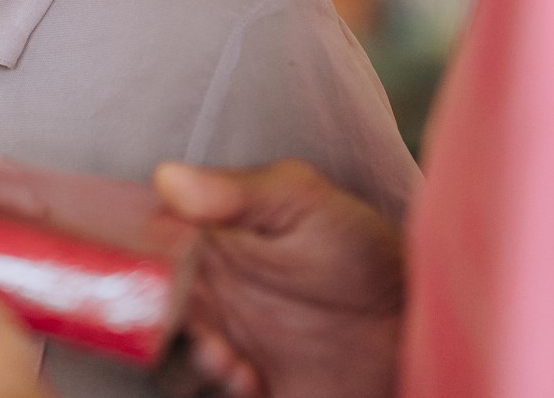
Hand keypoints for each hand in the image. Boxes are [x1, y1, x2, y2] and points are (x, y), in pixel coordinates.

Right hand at [153, 161, 405, 397]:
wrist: (413, 320)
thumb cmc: (361, 249)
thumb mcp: (303, 203)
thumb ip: (237, 192)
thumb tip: (166, 176)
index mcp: (216, 234)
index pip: (154, 238)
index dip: (140, 251)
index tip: (150, 262)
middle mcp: (216, 286)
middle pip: (157, 298)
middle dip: (161, 313)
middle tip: (189, 317)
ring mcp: (234, 335)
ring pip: (181, 348)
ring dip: (192, 354)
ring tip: (224, 356)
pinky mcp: (256, 379)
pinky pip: (217, 389)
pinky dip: (222, 385)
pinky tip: (247, 377)